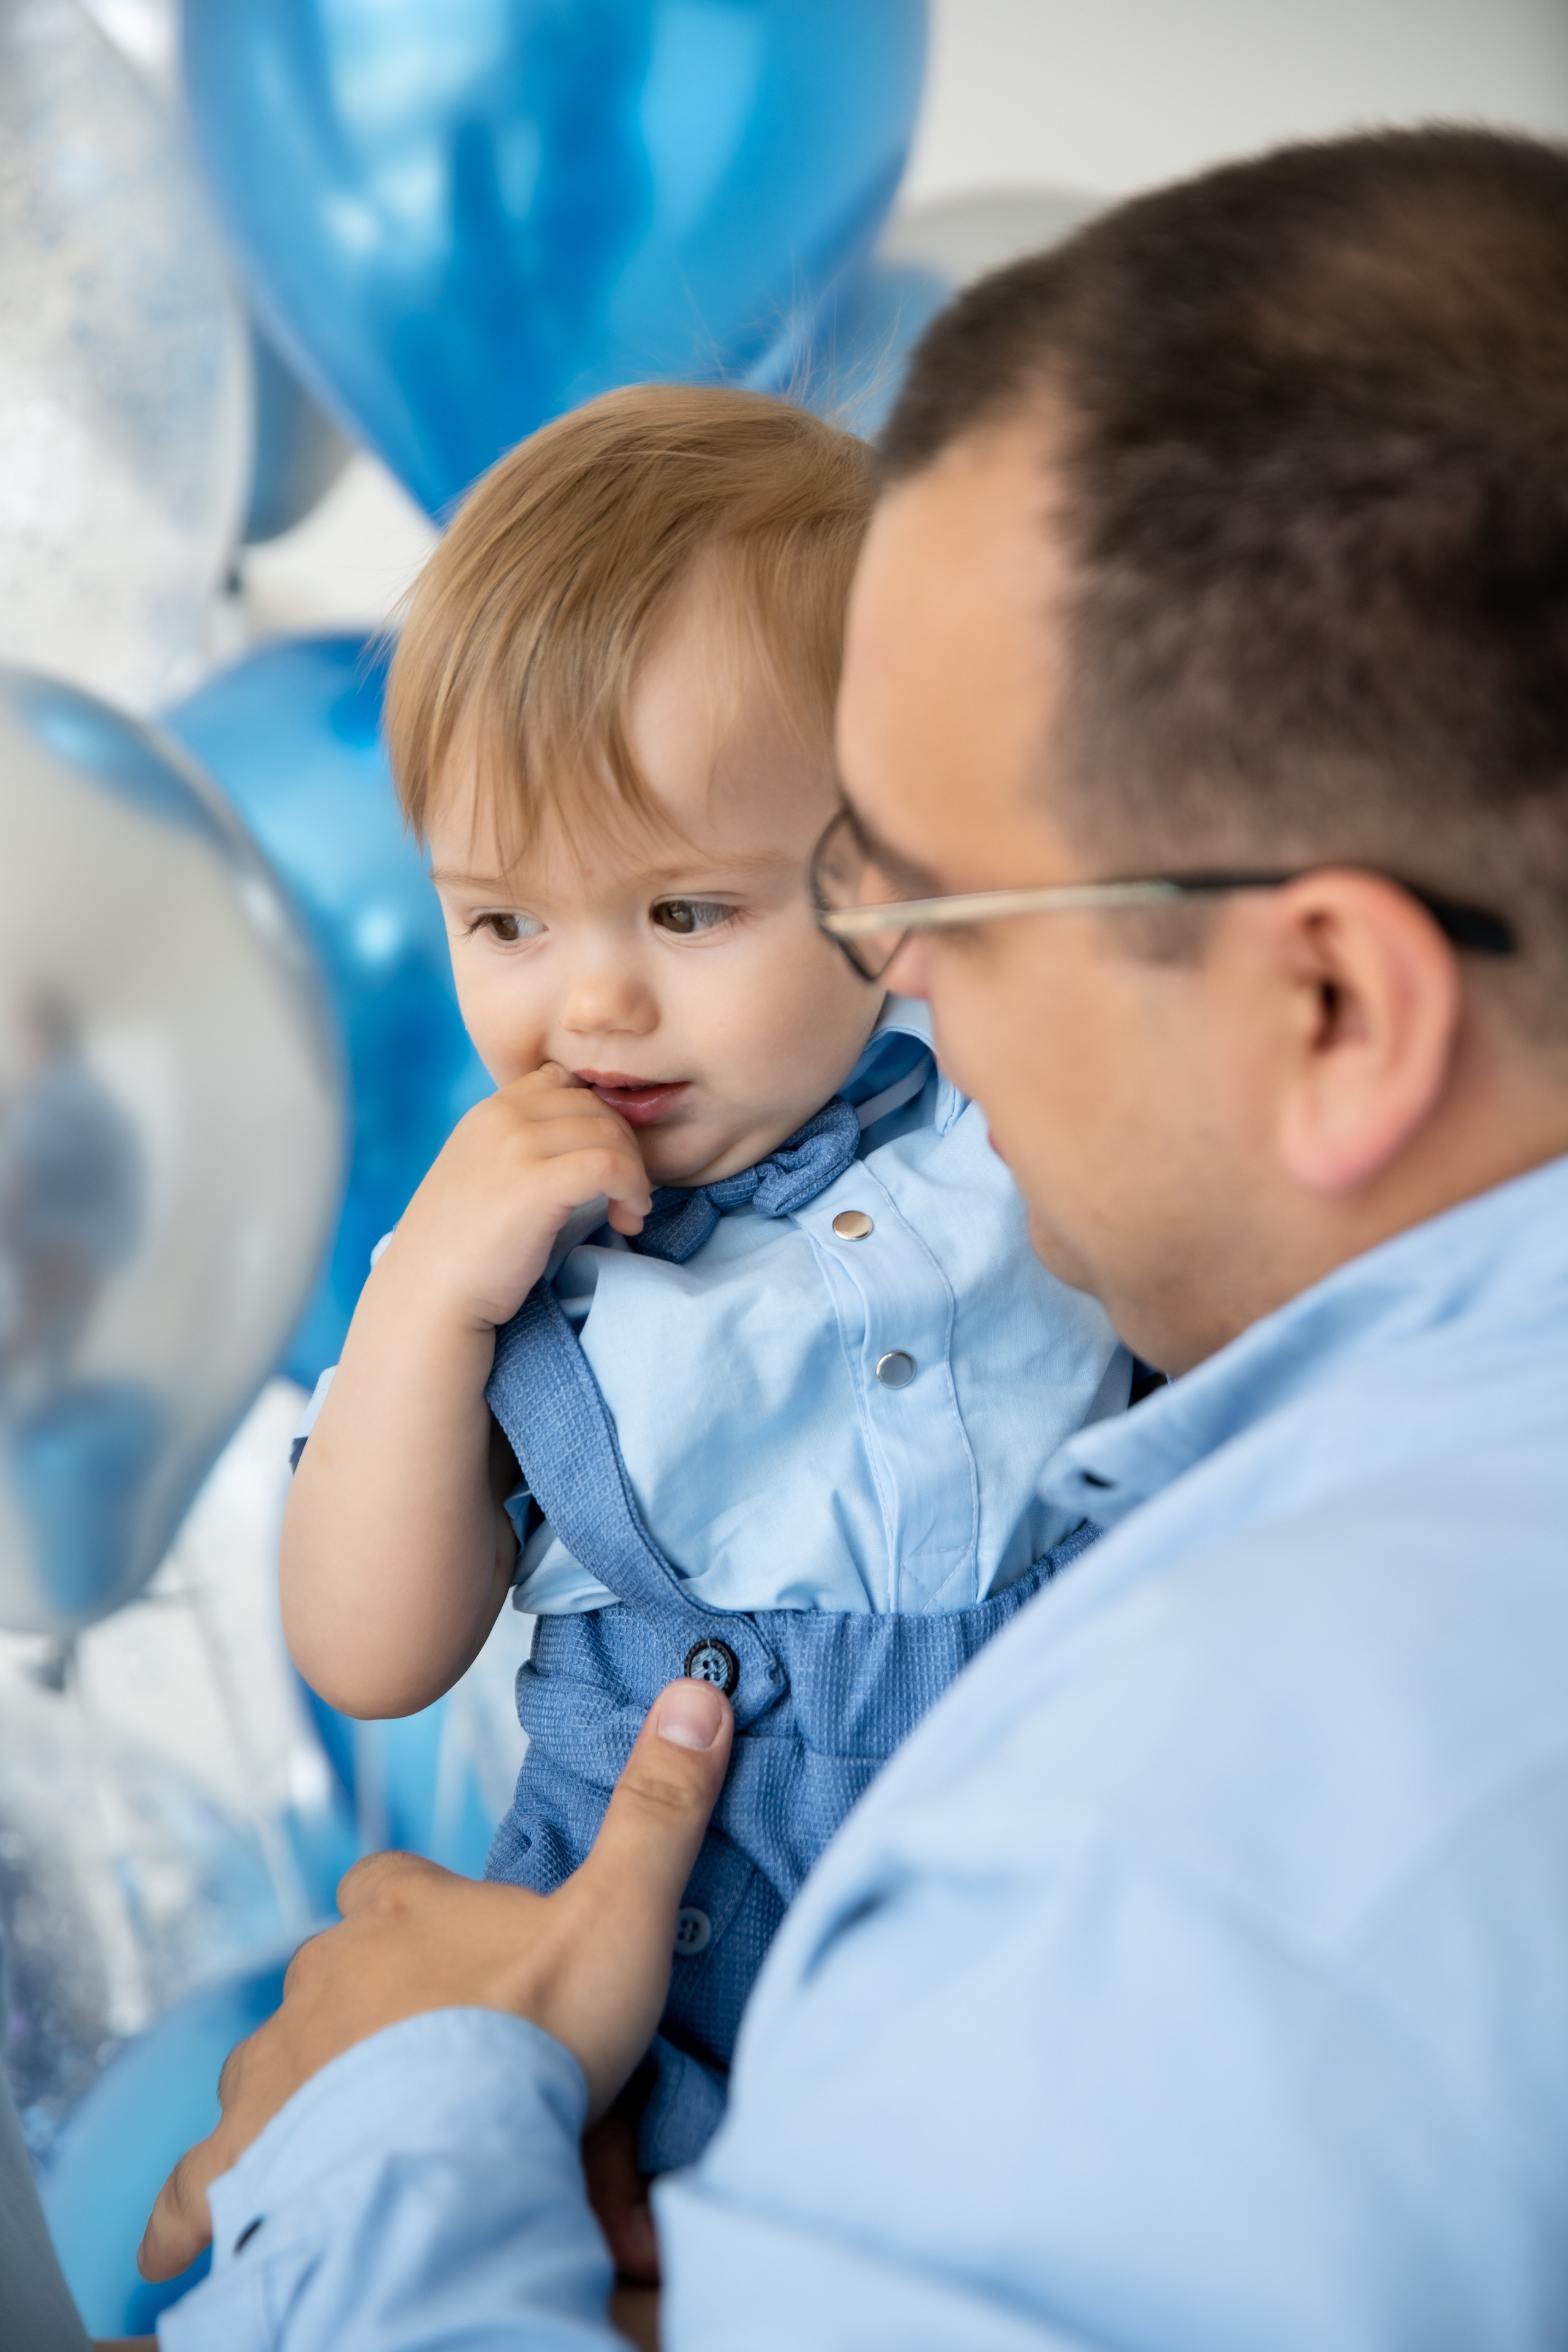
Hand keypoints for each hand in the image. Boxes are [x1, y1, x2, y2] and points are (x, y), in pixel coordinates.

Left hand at [138, 1678, 732, 2285]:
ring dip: (294, 2092)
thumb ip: (658, 1809)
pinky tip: (191, 2233)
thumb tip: (698, 1691)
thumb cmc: (537, 2031)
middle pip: (328, 1976)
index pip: (386, 1883)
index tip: (447, 1942)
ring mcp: (277, 2065)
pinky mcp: (246, 2156)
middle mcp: (325, 1974)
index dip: (409, 1906)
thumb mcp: (621, 1911)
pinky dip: (197, 2203)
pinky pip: (199, 2181)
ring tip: (335, 2132)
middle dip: (362, 2012)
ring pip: (267, 2064)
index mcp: (403, 1911)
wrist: (454, 2151)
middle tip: (424, 2062)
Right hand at [385, 1060, 653, 1331]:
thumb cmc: (463, 1250)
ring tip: (629, 1211)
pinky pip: (609, 1165)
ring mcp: (514, 1147)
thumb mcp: (486, 1175)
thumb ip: (523, 1146)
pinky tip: (628, 1217)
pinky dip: (632, 1188)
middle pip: (595, 1105)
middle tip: (628, 1193)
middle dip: (626, 1147)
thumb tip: (593, 1137)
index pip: (565, 1081)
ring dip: (635, 1172)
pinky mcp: (533, 1185)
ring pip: (609, 1133)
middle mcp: (500, 1117)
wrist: (427, 1297)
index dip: (600, 1117)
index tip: (606, 1160)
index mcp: (488, 1111)